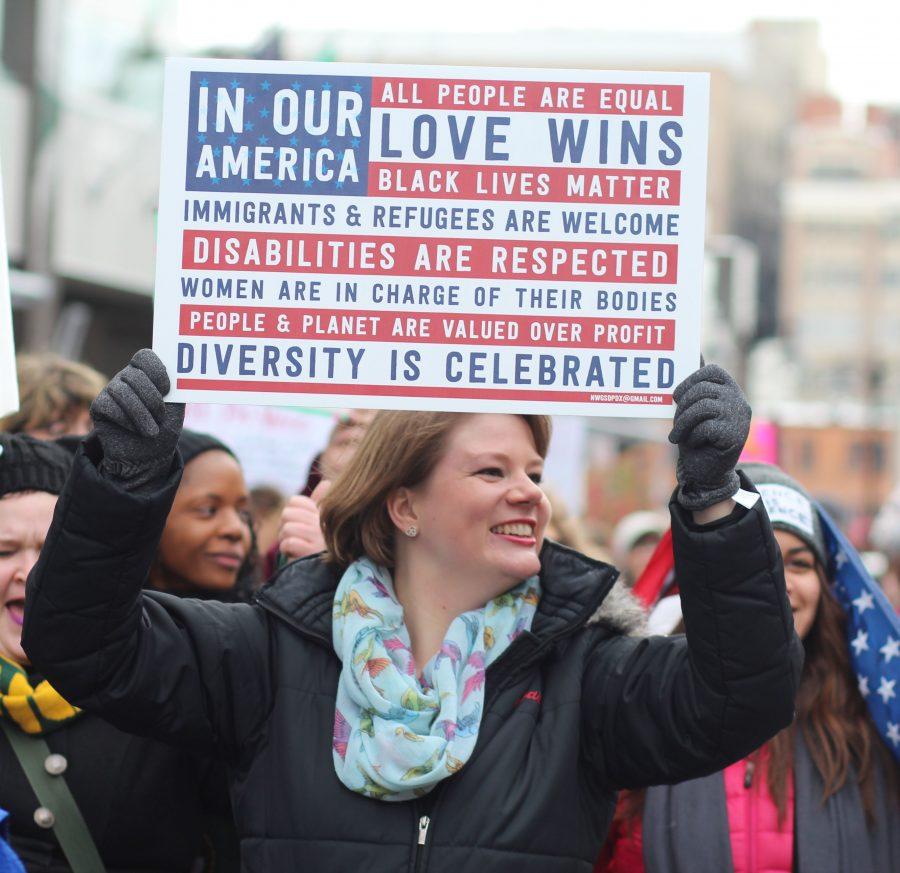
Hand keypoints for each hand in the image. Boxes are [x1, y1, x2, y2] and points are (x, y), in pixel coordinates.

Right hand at [90, 349, 184, 490]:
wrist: (149, 458)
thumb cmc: (164, 430)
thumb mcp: (176, 408)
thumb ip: (177, 389)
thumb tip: (180, 369)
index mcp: (147, 374)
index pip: (144, 356)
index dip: (157, 370)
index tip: (167, 391)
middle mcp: (127, 378)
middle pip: (133, 374)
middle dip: (152, 398)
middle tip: (161, 417)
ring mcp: (111, 391)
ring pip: (120, 389)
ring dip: (140, 412)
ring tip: (152, 431)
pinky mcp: (99, 407)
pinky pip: (108, 405)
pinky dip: (126, 420)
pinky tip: (135, 430)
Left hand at [278, 480, 330, 559]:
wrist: (329, 571)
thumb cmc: (322, 546)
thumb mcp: (322, 522)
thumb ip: (320, 502)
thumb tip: (326, 483)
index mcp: (323, 513)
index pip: (295, 501)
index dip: (290, 514)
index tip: (296, 525)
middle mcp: (322, 523)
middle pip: (287, 514)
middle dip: (284, 527)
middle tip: (292, 538)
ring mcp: (318, 537)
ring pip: (287, 529)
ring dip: (285, 540)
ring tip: (294, 547)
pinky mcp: (312, 552)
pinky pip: (289, 543)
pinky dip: (287, 550)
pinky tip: (295, 554)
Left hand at [668, 364, 750, 510]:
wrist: (705, 473)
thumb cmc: (695, 437)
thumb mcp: (691, 409)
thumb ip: (694, 386)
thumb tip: (693, 351)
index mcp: (730, 390)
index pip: (712, 371)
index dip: (689, 381)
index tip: (676, 397)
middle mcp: (739, 401)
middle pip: (702, 390)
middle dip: (682, 407)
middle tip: (676, 424)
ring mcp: (740, 418)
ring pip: (702, 407)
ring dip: (683, 423)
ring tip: (676, 435)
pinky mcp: (735, 436)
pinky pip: (706, 427)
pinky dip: (692, 436)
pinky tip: (694, 444)